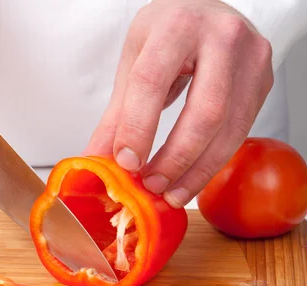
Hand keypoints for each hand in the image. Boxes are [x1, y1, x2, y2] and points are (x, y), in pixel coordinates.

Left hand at [83, 0, 273, 207]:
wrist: (205, 10)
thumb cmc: (167, 32)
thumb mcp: (134, 61)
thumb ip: (116, 115)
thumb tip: (96, 161)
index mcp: (177, 25)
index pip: (152, 81)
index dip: (138, 127)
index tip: (126, 163)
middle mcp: (222, 37)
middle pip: (203, 111)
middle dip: (175, 158)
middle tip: (151, 185)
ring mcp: (251, 59)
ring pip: (228, 129)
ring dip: (197, 170)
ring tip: (170, 192)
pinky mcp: (263, 82)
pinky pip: (240, 132)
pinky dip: (213, 161)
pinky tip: (191, 177)